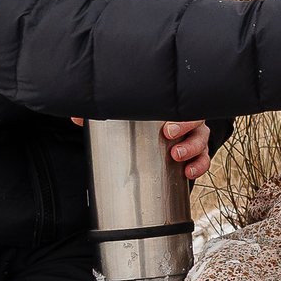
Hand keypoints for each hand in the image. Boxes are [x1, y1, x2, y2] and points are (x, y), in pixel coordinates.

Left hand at [74, 115, 214, 181]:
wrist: (143, 137)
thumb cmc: (137, 122)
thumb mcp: (118, 117)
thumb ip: (99, 115)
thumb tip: (78, 118)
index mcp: (168, 108)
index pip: (180, 107)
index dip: (178, 117)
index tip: (166, 128)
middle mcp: (184, 121)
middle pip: (195, 123)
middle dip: (185, 132)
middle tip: (169, 139)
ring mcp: (192, 138)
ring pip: (201, 141)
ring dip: (193, 150)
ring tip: (177, 158)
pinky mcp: (194, 155)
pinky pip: (202, 160)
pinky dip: (199, 166)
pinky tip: (187, 173)